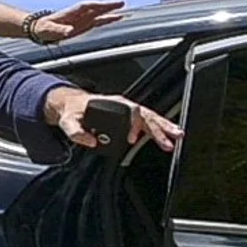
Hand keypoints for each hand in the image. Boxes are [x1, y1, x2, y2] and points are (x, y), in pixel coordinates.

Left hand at [33, 0, 126, 42]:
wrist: (40, 29)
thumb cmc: (44, 28)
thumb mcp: (49, 30)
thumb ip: (60, 30)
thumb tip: (69, 31)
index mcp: (71, 13)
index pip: (86, 6)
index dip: (95, 5)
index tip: (104, 5)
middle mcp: (79, 14)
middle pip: (96, 8)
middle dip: (107, 5)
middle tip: (121, 3)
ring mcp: (83, 18)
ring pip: (100, 13)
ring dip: (110, 11)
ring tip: (123, 9)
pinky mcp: (85, 24)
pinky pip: (99, 20)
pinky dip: (108, 19)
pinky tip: (117, 17)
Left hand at [44, 89, 181, 152]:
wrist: (70, 104)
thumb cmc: (72, 111)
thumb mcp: (68, 121)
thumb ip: (76, 132)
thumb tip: (90, 142)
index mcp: (111, 105)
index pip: (131, 112)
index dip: (135, 125)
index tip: (134, 138)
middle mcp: (122, 106)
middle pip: (145, 115)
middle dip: (159, 127)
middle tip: (173, 137)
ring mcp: (127, 110)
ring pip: (150, 117)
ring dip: (164, 126)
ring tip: (177, 135)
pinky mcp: (129, 117)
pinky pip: (147, 121)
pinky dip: (158, 128)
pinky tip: (167, 136)